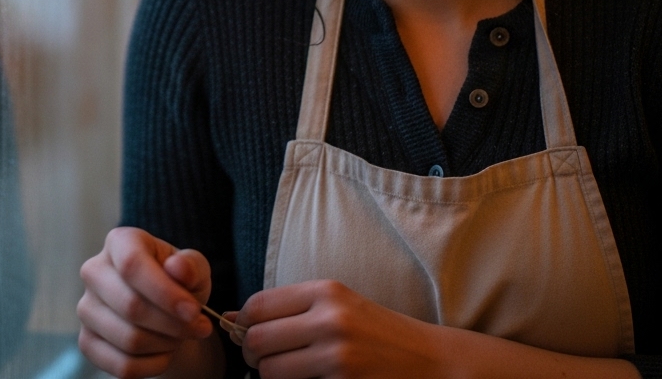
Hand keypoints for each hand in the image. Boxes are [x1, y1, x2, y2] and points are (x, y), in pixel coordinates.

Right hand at [77, 227, 215, 377]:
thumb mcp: (194, 270)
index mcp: (120, 242)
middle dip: (173, 324)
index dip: (164, 292)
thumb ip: (191, 266)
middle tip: (199, 328)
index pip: (132, 265)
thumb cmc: (179, 283)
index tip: (194, 311)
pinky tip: (164, 353)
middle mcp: (94, 271)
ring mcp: (86, 308)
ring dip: (165, 344)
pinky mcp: (87, 341)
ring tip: (180, 336)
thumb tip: (178, 268)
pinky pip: (122, 365)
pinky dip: (152, 365)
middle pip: (131, 306)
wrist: (164, 311)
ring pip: (128, 339)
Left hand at [234, 280, 441, 378]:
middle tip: (263, 360)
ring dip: (270, 377)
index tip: (249, 333)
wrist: (431, 361)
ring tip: (289, 373)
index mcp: (326, 291)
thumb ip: (287, 309)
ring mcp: (337, 357)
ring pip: (269, 372)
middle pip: (256, 341)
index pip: (258, 305)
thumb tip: (231, 318)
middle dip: (251, 355)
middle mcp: (330, 320)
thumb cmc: (377, 332)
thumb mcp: (337, 306)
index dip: (244, 323)